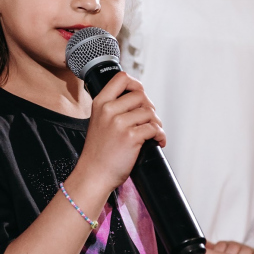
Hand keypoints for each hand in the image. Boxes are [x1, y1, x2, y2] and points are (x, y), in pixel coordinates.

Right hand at [77, 72, 164, 193]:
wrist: (94, 175)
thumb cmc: (99, 152)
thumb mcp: (99, 122)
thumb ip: (113, 109)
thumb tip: (140, 99)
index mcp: (100, 103)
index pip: (121, 78)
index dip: (136, 84)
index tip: (141, 95)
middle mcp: (109, 110)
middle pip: (141, 95)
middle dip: (149, 108)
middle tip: (149, 120)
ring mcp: (119, 123)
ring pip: (149, 112)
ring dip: (156, 123)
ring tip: (153, 133)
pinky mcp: (131, 137)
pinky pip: (154, 128)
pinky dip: (160, 135)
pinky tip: (157, 141)